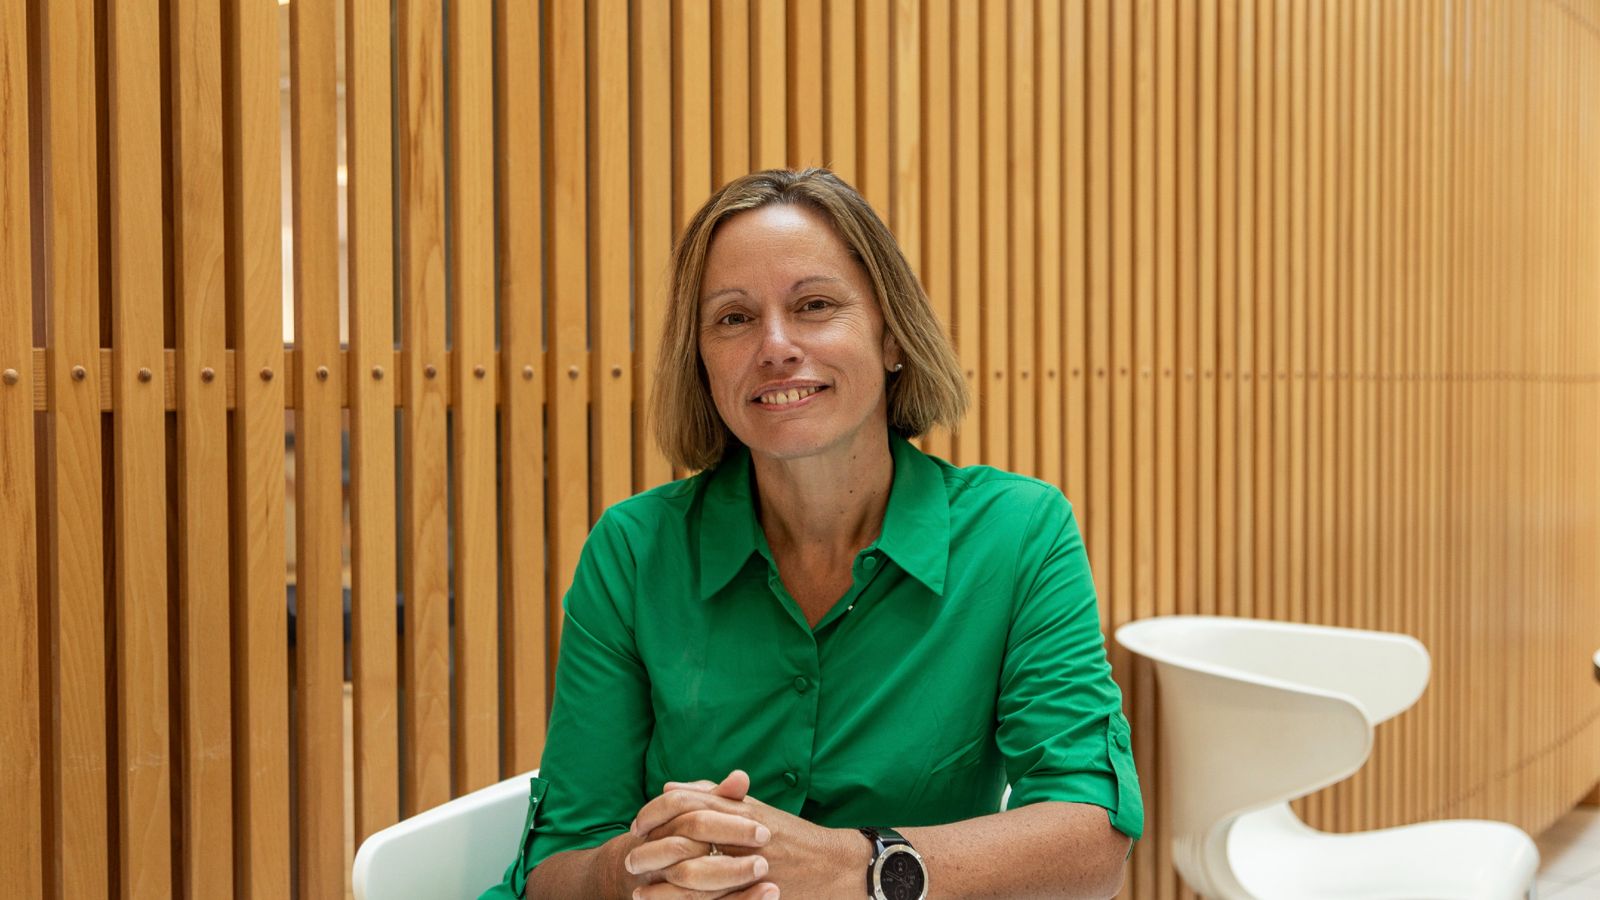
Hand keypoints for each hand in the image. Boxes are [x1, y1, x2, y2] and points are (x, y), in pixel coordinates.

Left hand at [631, 772, 863, 898]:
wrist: (836, 867)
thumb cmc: (791, 837)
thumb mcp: (754, 810)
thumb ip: (713, 796)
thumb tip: (669, 788)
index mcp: (740, 809)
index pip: (686, 803)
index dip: (655, 813)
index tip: (637, 826)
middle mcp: (742, 834)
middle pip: (684, 836)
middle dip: (652, 850)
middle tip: (629, 859)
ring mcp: (749, 865)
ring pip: (692, 873)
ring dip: (661, 883)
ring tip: (637, 889)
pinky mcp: (754, 892)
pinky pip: (713, 899)